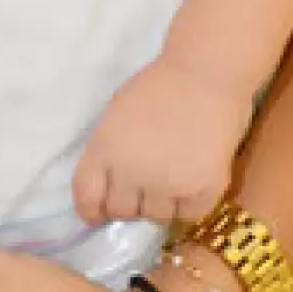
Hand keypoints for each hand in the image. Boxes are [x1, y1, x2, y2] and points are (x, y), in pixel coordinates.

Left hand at [72, 56, 249, 225]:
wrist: (206, 75)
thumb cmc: (158, 86)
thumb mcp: (116, 116)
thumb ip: (109, 151)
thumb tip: (110, 185)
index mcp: (104, 151)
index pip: (86, 198)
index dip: (91, 209)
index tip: (98, 213)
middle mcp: (130, 174)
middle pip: (122, 211)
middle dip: (129, 203)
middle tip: (144, 187)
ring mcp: (167, 186)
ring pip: (156, 216)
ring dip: (160, 203)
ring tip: (172, 178)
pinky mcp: (202, 192)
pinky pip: (189, 215)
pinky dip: (189, 204)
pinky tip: (192, 182)